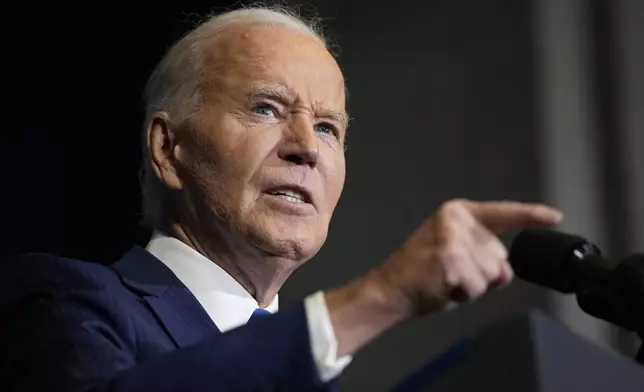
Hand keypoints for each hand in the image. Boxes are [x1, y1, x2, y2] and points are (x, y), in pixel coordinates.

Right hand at [326, 199, 562, 356]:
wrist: (391, 288)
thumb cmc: (423, 274)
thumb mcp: (457, 256)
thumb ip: (486, 257)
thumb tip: (505, 272)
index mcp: (458, 213)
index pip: (502, 213)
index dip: (531, 215)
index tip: (556, 217)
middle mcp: (458, 220)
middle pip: (499, 256)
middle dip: (483, 273)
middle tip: (451, 275)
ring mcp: (454, 238)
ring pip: (491, 274)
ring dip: (474, 286)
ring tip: (446, 281)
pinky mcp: (451, 258)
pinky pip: (478, 286)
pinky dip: (464, 294)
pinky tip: (443, 287)